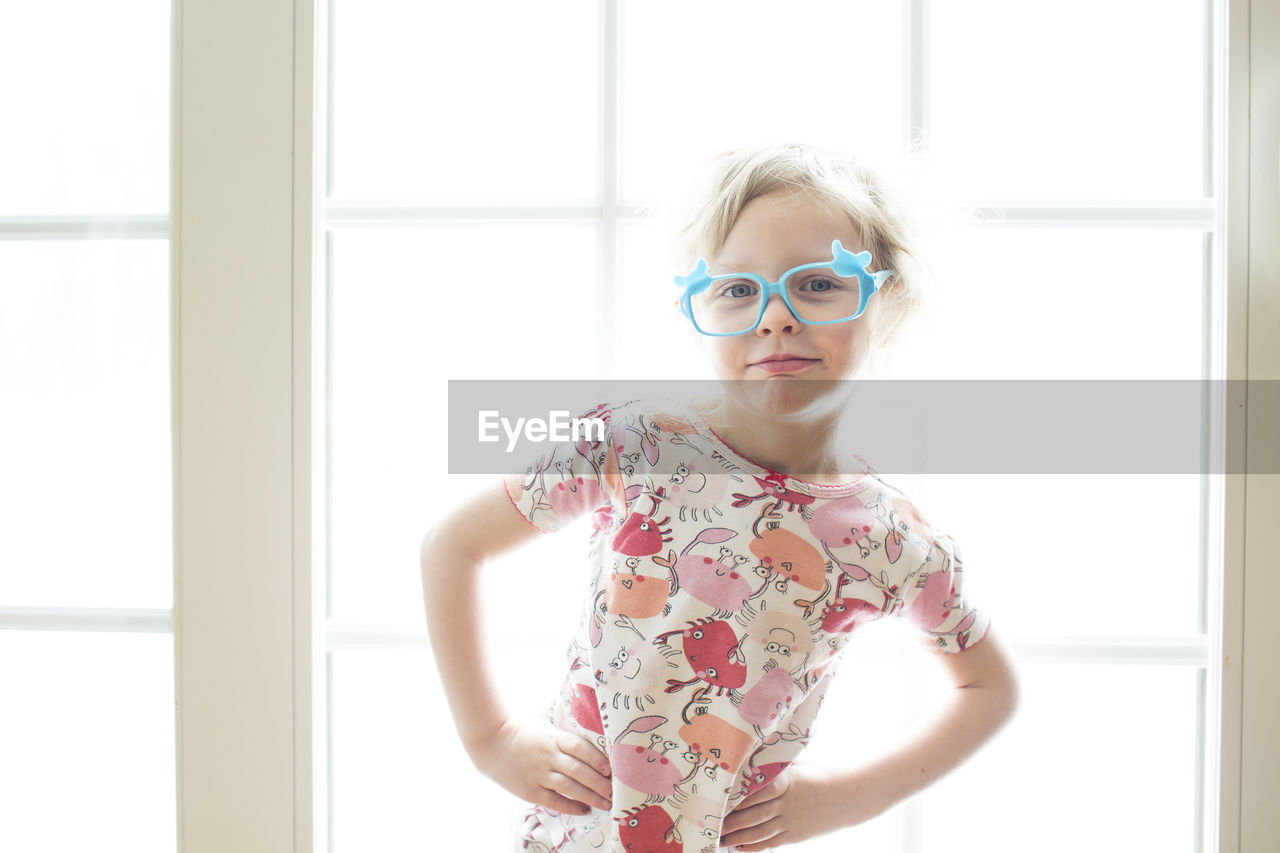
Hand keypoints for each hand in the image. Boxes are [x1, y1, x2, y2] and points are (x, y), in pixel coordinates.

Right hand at [467, 717, 612, 815]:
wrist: (488, 742)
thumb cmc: (518, 727)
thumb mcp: (540, 717)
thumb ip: (560, 716)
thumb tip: (580, 699)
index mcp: (552, 737)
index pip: (580, 748)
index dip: (597, 759)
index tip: (611, 767)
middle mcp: (548, 756)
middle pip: (579, 771)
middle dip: (600, 783)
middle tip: (615, 790)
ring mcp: (539, 774)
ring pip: (570, 788)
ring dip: (590, 796)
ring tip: (606, 802)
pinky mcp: (530, 790)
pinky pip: (554, 801)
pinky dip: (571, 806)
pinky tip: (584, 809)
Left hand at [718, 762, 876, 851]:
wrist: (851, 796)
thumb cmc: (821, 774)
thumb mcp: (799, 763)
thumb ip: (776, 763)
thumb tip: (751, 754)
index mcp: (786, 782)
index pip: (755, 791)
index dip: (736, 797)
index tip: (717, 797)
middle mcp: (786, 803)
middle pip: (752, 814)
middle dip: (729, 820)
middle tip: (709, 822)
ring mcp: (791, 821)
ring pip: (759, 832)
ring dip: (737, 836)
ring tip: (719, 837)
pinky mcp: (796, 835)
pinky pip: (771, 843)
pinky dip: (754, 846)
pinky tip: (740, 847)